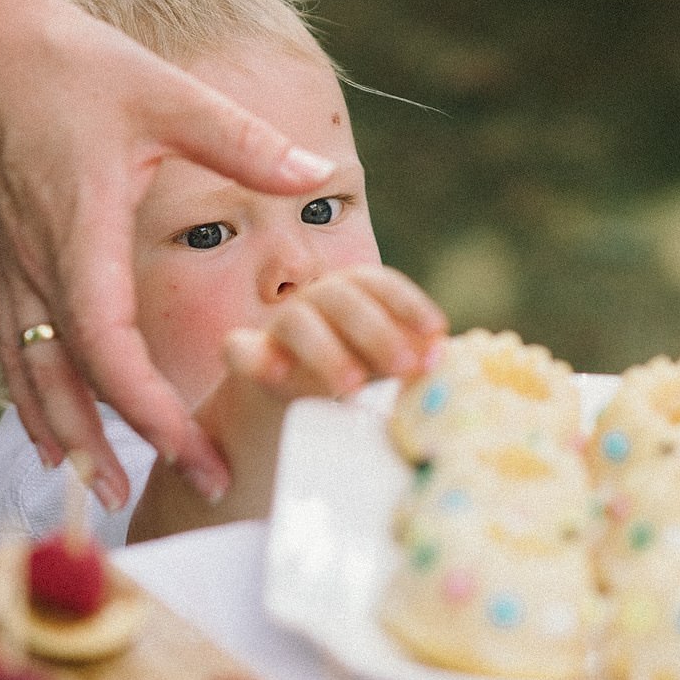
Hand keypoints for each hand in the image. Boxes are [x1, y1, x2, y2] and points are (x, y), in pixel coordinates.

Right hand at [0, 0, 337, 508]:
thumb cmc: (77, 67)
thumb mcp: (170, 97)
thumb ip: (244, 141)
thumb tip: (319, 173)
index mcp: (82, 240)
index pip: (112, 356)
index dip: (153, 415)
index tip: (197, 455)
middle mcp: (38, 268)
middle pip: (69, 386)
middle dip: (118, 447)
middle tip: (169, 494)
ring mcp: (10, 267)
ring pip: (30, 377)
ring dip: (64, 436)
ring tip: (100, 486)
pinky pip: (12, 348)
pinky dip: (31, 396)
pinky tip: (46, 430)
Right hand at [222, 266, 446, 400]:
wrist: (285, 396)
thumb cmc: (348, 369)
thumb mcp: (382, 363)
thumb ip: (407, 356)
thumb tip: (440, 356)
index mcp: (351, 293)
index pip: (379, 283)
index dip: (409, 303)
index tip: (438, 332)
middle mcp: (314, 301)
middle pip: (341, 298)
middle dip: (376, 330)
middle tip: (405, 367)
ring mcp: (277, 327)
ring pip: (297, 322)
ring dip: (326, 350)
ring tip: (353, 386)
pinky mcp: (246, 357)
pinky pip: (239, 349)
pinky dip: (255, 358)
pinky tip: (277, 376)